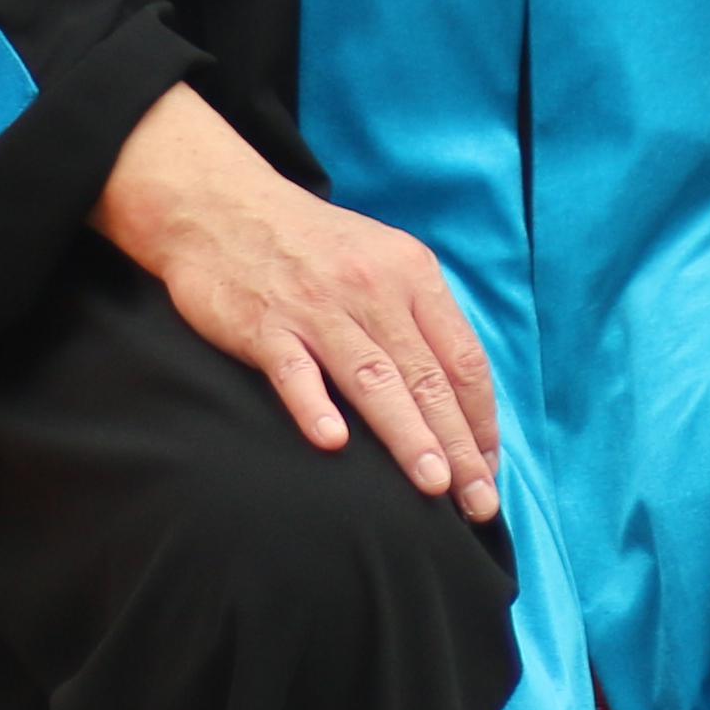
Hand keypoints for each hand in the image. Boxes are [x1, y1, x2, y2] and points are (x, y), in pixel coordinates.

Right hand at [96, 84, 499, 520]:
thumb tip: (458, 395)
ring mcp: (317, 307)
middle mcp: (372, 288)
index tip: (488, 471)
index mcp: (411, 273)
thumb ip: (417, 318)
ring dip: (407, 434)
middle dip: (457, 445)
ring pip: (373, 378)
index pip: (462, 357)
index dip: (480, 420)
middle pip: (426, 377)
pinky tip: (331, 442)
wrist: (221, 205)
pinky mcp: (264, 323)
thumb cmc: (311, 245)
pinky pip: (293, 370)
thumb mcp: (380, 260)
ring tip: (433, 485)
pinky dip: (313, 404)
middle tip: (480, 503)